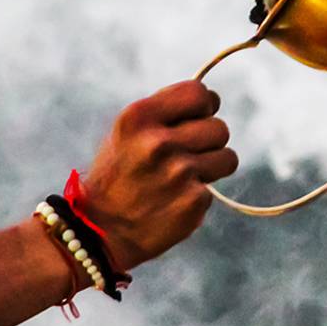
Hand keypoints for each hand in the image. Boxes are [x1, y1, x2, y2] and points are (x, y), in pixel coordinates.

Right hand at [82, 81, 237, 270]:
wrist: (99, 232)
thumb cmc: (116, 176)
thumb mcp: (126, 133)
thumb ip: (165, 112)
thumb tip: (210, 99)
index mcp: (139, 117)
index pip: (199, 93)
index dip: (204, 106)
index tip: (196, 118)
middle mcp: (159, 142)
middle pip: (219, 128)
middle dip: (208, 141)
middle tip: (186, 155)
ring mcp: (179, 172)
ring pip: (227, 157)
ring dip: (212, 166)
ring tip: (184, 177)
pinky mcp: (193, 201)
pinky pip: (213, 189)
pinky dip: (198, 195)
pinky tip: (174, 200)